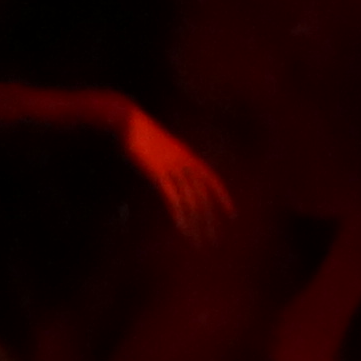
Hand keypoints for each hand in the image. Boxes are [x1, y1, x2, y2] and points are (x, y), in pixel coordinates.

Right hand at [119, 106, 238, 237]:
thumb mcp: (162, 147)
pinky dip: (180, 214)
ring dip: (196, 222)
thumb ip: (171, 161)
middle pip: (204, 195)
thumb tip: (174, 175)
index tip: (232, 214)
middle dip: (211, 217)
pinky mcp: (158, 173)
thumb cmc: (140, 133)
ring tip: (200, 240)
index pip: (213, 180)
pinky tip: (183, 228)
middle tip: (217, 236)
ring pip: (191, 199)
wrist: (128, 120)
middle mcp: (185, 162)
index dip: (223, 197)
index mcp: (188, 155)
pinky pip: (173, 198)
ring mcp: (173, 167)